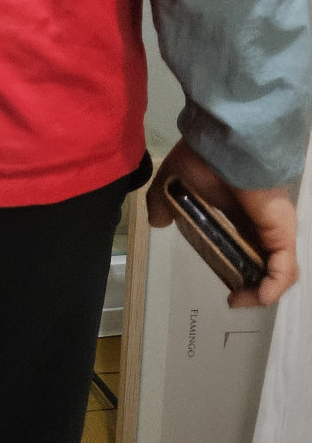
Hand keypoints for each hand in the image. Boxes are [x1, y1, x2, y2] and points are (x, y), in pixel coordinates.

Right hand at [146, 139, 299, 309]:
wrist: (224, 142)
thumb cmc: (202, 158)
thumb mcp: (171, 183)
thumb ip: (163, 203)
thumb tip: (158, 221)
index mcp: (238, 213)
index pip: (246, 246)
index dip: (237, 266)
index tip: (223, 282)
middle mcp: (259, 223)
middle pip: (264, 261)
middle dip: (249, 283)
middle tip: (232, 296)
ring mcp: (274, 229)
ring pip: (278, 269)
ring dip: (261, 292)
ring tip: (239, 300)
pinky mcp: (281, 233)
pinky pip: (284, 269)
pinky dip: (272, 288)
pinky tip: (255, 297)